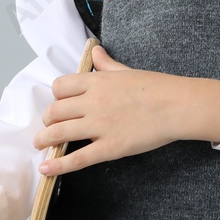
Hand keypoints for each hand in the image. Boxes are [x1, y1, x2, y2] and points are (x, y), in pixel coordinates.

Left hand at [33, 44, 219, 175]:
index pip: (60, 87)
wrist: (179, 106)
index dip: (56, 97)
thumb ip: (106, 63)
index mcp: (98, 82)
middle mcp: (94, 102)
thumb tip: (94, 50)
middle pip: (55, 111)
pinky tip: (46, 169)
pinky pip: (77, 158)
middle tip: (49, 127)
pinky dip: (58, 165)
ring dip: (44, 140)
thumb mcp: (128, 71)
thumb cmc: (157, 87)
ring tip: (41, 145)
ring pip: (59, 133)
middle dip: (47, 120)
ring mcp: (101, 126)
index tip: (61, 104)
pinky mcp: (110, 147)